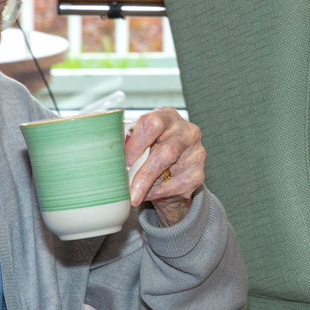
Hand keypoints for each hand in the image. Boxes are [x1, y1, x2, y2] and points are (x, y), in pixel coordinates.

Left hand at [124, 107, 204, 224]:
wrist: (172, 169)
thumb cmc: (150, 149)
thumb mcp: (139, 140)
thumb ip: (129, 144)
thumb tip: (111, 158)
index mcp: (167, 116)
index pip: (152, 123)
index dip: (136, 144)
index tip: (124, 162)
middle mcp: (186, 131)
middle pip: (166, 152)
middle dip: (144, 173)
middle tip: (129, 190)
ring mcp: (196, 153)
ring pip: (170, 173)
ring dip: (149, 186)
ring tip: (135, 192)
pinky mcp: (198, 174)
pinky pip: (176, 187)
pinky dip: (158, 193)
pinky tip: (150, 193)